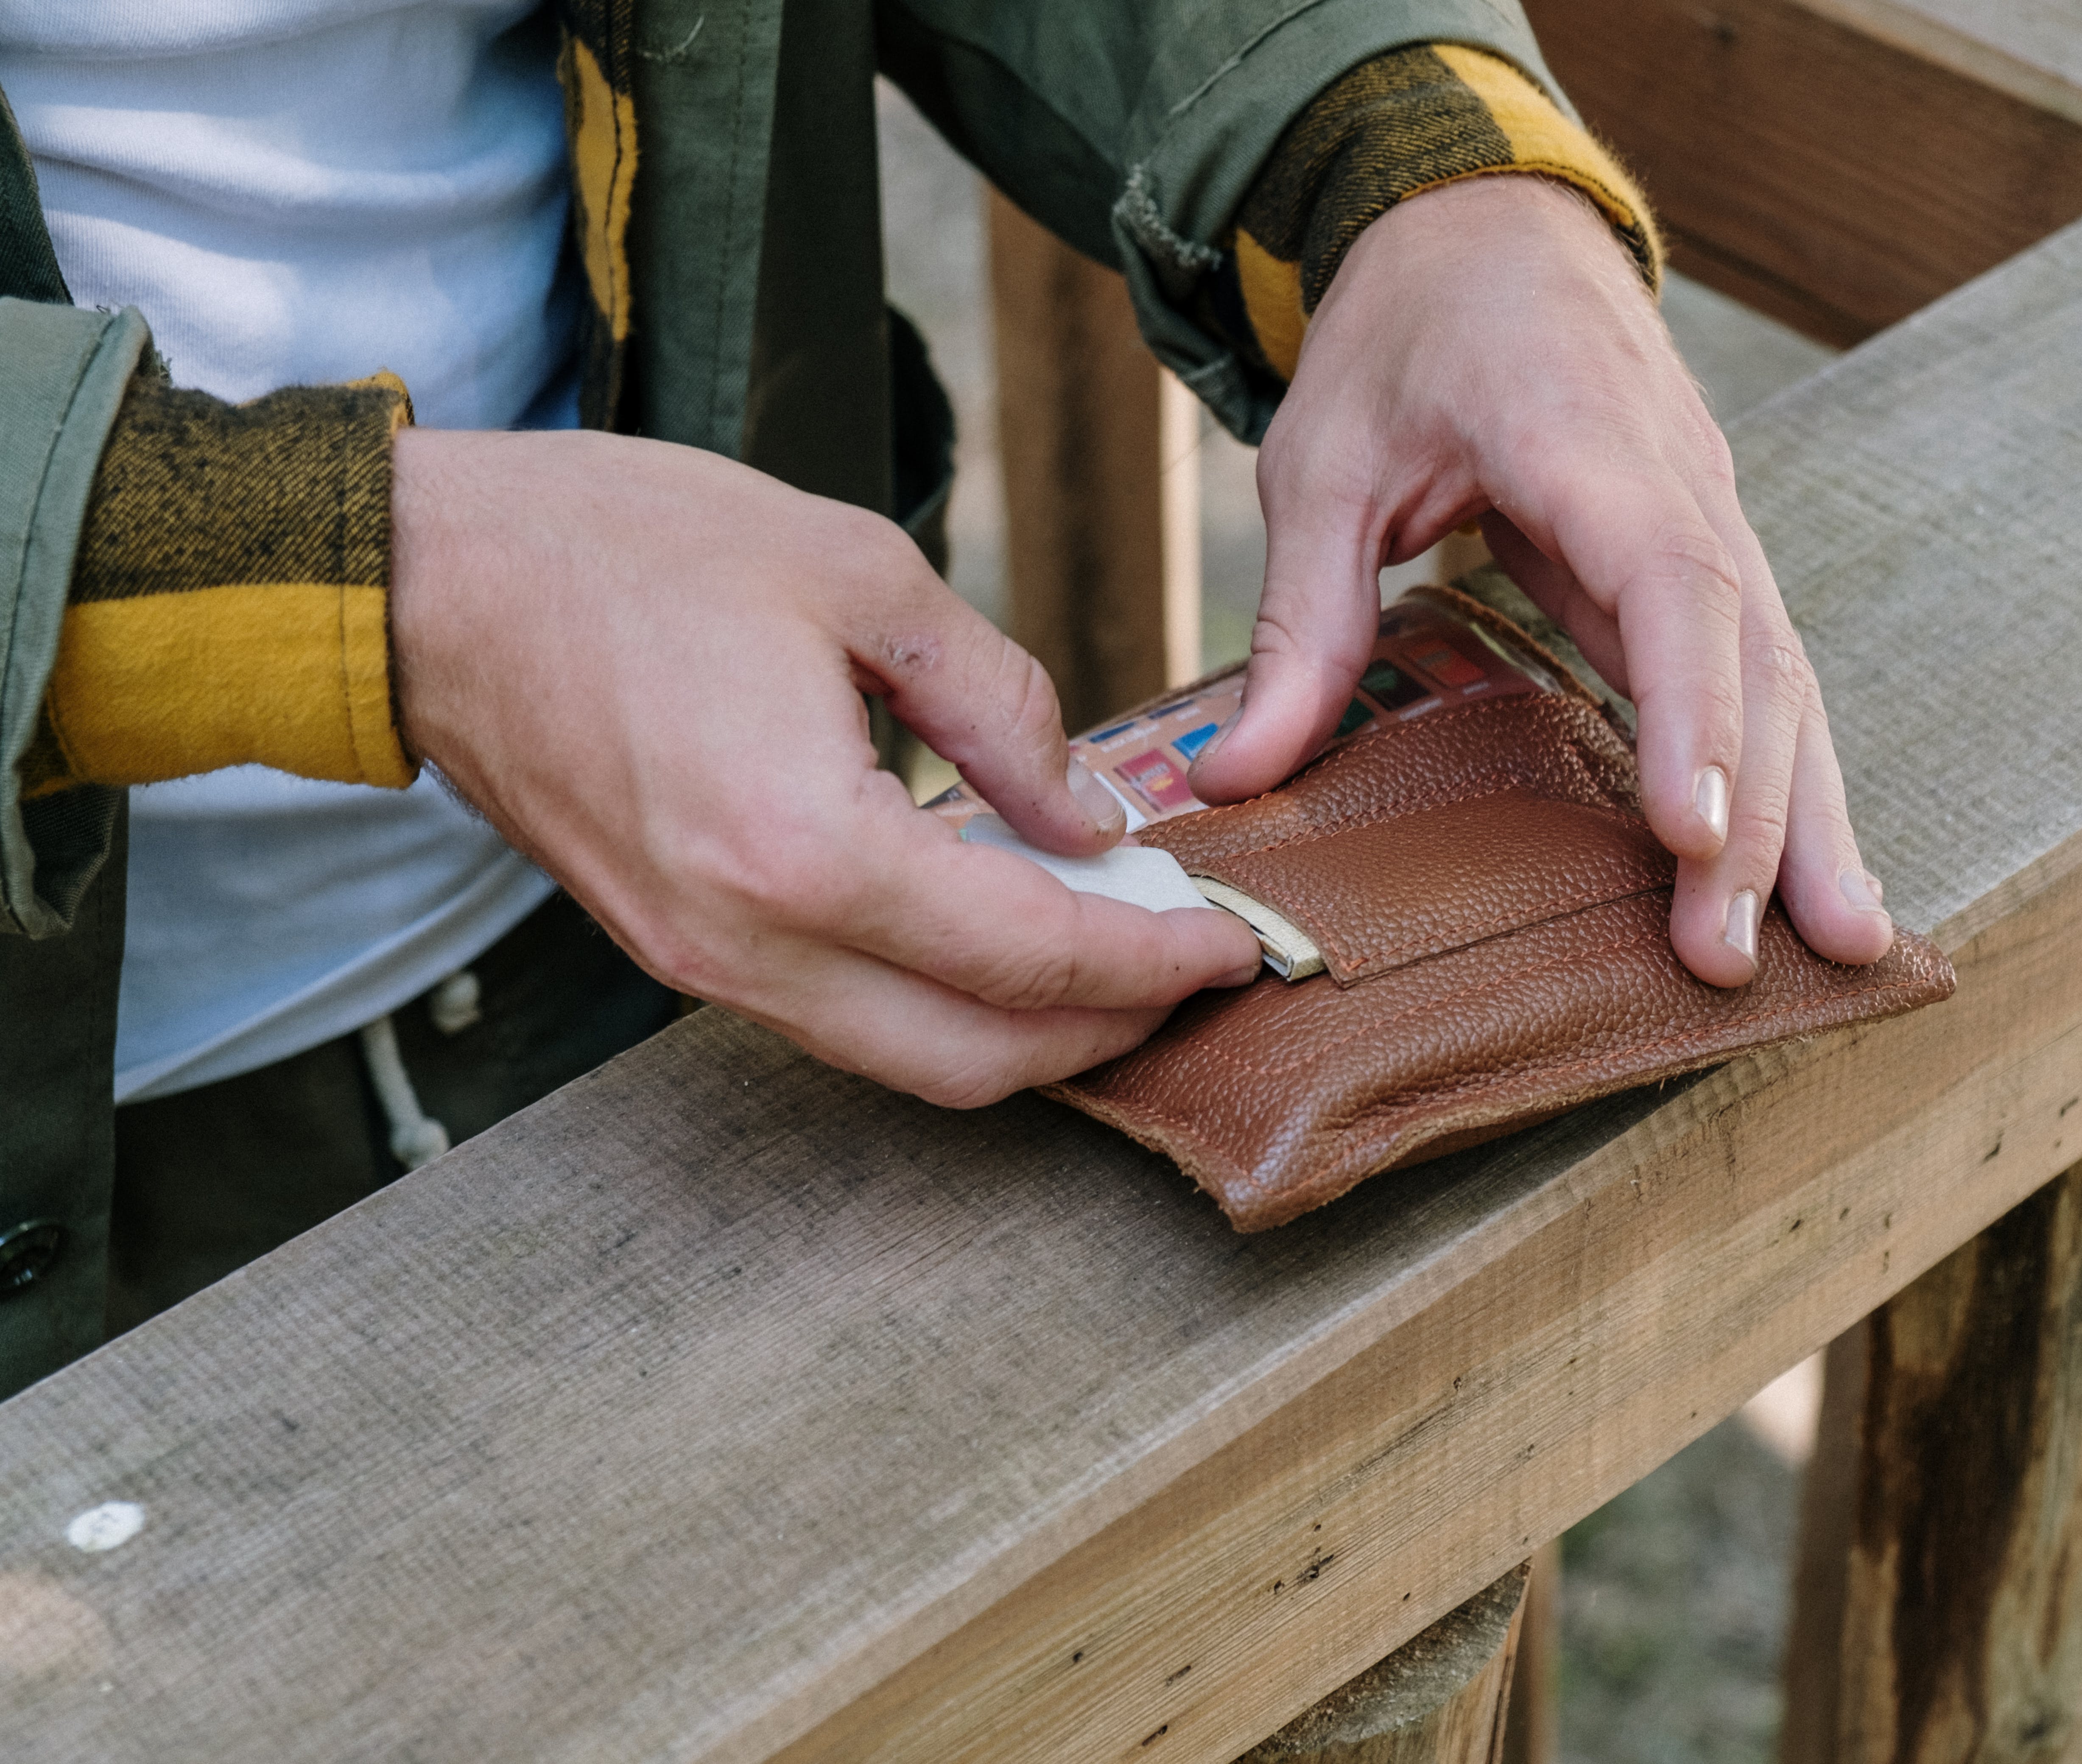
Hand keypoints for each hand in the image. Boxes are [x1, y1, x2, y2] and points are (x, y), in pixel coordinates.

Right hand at [389, 429, 1259, 1105]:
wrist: (430, 584)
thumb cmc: (622, 548)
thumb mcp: (856, 574)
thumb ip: (998, 706)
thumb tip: (1090, 811)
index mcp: (806, 849)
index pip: (1030, 957)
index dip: (1153, 962)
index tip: (1233, 947)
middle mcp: (751, 944)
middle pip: (975, 1060)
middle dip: (1104, 1032)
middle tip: (1188, 972)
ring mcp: (703, 964)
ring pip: (905, 1059)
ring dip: (1022, 1029)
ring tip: (1111, 955)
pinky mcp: (676, 950)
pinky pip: (836, 1017)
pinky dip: (935, 1001)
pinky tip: (992, 928)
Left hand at [1186, 175, 1893, 981]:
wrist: (1487, 225)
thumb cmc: (1403, 336)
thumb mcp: (1322, 460)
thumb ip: (1298, 621)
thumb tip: (1236, 777)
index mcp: (1584, 441)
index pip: (1671, 587)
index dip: (1690, 714)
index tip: (1692, 834)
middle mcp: (1679, 486)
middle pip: (1749, 659)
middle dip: (1757, 815)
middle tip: (1731, 959)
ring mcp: (1709, 520)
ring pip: (1783, 677)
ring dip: (1808, 814)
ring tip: (1840, 946)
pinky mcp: (1705, 558)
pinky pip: (1761, 674)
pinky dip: (1789, 773)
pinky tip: (1805, 871)